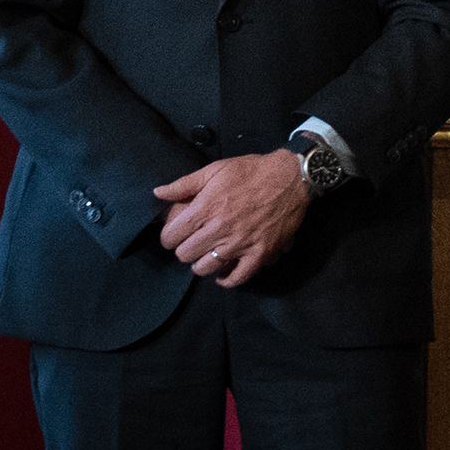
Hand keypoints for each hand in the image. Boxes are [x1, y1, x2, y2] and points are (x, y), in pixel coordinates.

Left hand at [152, 153, 309, 288]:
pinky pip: (238, 277)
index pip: (171, 236)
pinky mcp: (260, 253)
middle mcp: (220, 229)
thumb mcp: (215, 170)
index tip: (175, 234)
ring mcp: (241, 244)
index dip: (169, 236)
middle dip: (184, 248)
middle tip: (192, 242)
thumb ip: (184, 184)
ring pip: (205, 268)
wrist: (292, 178)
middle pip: (185, 254)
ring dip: (202, 263)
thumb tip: (158, 193)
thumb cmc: (251, 172)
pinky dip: (227, 280)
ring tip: (207, 254)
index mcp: (206, 208)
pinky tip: (223, 274)